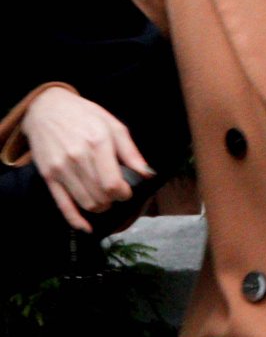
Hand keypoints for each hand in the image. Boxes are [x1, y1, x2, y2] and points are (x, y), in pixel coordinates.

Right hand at [22, 87, 153, 231]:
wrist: (46, 109)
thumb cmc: (85, 115)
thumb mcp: (114, 126)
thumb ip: (131, 152)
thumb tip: (148, 174)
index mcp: (98, 143)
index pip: (113, 183)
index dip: (124, 193)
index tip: (128, 191)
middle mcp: (78, 158)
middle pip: (100, 196)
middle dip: (113, 200)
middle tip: (117, 194)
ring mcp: (61, 169)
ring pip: (85, 203)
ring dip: (100, 207)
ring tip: (105, 200)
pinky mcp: (48, 177)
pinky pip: (62, 205)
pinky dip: (75, 220)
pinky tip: (86, 227)